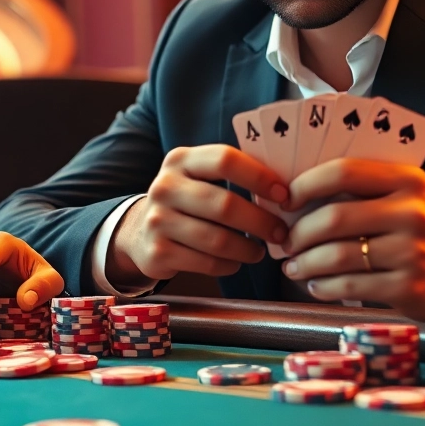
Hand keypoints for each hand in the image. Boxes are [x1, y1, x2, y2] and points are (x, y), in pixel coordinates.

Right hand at [108, 145, 289, 285]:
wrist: (140, 231)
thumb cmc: (186, 202)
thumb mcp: (198, 177)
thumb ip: (231, 174)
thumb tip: (284, 189)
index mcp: (180, 160)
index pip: (225, 160)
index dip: (259, 177)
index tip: (283, 194)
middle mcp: (165, 187)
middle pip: (224, 205)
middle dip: (261, 221)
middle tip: (281, 232)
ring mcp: (157, 221)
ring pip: (218, 240)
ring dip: (248, 248)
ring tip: (259, 251)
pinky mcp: (157, 253)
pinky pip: (206, 263)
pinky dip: (228, 265)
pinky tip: (235, 261)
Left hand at [280, 158, 424, 321]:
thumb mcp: (408, 193)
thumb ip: (366, 187)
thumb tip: (298, 195)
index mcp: (407, 180)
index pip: (344, 172)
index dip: (305, 185)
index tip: (286, 199)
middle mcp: (411, 213)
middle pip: (334, 218)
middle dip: (299, 233)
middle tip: (286, 242)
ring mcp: (411, 253)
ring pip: (337, 256)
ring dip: (305, 264)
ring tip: (294, 266)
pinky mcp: (408, 288)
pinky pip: (349, 287)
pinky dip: (323, 287)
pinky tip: (317, 285)